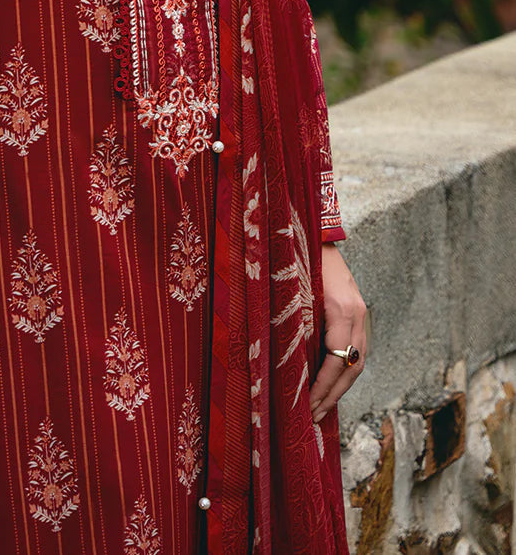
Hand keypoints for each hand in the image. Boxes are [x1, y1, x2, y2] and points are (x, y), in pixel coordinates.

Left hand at [309, 244, 366, 425]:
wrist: (318, 232)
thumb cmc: (299, 258)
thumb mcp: (296, 291)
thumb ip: (297, 323)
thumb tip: (285, 363)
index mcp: (343, 310)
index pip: (337, 361)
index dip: (323, 387)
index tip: (307, 405)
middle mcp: (358, 315)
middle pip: (352, 367)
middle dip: (334, 395)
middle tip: (314, 416)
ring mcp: (362, 315)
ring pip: (358, 361)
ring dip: (340, 387)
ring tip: (321, 407)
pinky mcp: (359, 313)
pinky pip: (356, 350)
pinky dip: (344, 371)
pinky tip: (330, 383)